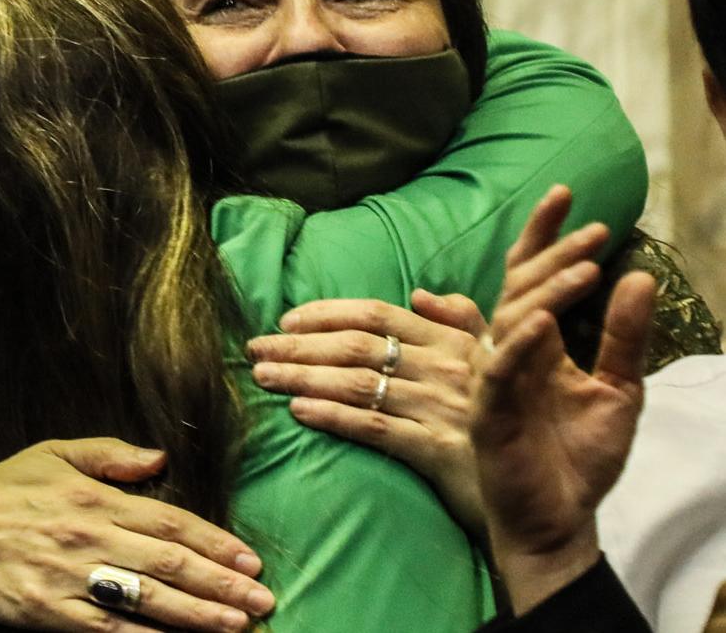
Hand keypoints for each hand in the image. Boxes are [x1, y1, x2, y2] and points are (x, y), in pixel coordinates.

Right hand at [0, 439, 273, 631]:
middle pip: (170, 564)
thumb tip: (160, 456)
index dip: (216, 542)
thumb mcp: (51, 454)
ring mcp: (72, 579)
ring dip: (200, 614)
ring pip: (150, 600)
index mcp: (92, 497)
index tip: (250, 559)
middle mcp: (88, 537)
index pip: (170, 522)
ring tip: (239, 624)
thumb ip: (108, 454)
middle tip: (263, 599)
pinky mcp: (53, 614)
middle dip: (223, 583)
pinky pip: (112, 629)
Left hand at [248, 291, 487, 524]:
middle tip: (253, 349)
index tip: (285, 320)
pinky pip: (374, 428)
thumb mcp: (496, 363)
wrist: (538, 496)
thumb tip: (422, 294)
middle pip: (356, 347)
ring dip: (301, 378)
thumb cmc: (511, 422)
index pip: (378, 315)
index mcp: (453, 344)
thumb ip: (463, 323)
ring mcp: (440, 410)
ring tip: (261, 377)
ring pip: (357, 384)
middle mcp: (444, 371)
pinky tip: (298, 412)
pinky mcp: (437, 452)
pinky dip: (332, 417)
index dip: (326, 313)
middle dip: (298, 346)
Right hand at [472, 186, 655, 613]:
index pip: (531, 276)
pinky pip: (502, 367)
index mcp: (533, 344)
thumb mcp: (617, 390)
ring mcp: (496, 378)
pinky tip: (544, 321)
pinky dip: (521, 341)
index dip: (545, 235)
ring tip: (589, 268)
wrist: (559, 518)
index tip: (566, 193)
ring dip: (549, 290)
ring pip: (513, 319)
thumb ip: (623, 337)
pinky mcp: (490, 410)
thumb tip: (639, 276)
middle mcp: (508, 352)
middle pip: (522, 287)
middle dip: (555, 252)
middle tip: (594, 228)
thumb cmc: (577, 458)